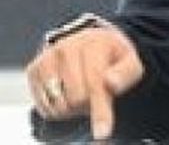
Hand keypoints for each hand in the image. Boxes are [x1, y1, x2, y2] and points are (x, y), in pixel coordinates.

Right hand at [25, 25, 144, 139]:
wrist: (90, 41)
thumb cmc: (111, 56)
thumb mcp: (130, 61)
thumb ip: (126, 73)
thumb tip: (110, 82)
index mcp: (94, 44)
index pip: (96, 84)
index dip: (100, 110)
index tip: (102, 133)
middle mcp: (67, 47)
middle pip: (76, 99)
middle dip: (89, 103)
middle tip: (96, 92)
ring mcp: (47, 58)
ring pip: (58, 105)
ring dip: (73, 107)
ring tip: (82, 90)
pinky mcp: (33, 70)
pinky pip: (44, 107)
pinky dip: (58, 108)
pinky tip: (66, 93)